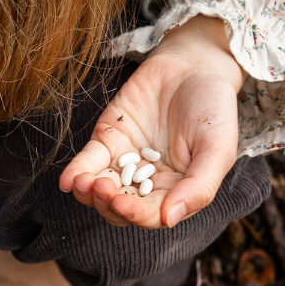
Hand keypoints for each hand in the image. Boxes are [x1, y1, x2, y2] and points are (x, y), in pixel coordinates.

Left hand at [59, 15, 245, 228]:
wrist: (194, 65)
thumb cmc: (213, 108)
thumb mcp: (217, 148)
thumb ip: (198, 186)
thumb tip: (168, 220)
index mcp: (176, 191)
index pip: (150, 215)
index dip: (135, 214)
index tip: (122, 204)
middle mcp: (148, 183)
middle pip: (120, 209)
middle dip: (107, 204)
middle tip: (102, 189)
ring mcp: (124, 163)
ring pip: (100, 191)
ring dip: (88, 193)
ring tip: (84, 183)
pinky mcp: (107, 141)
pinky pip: (88, 162)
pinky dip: (76, 172)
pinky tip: (67, 180)